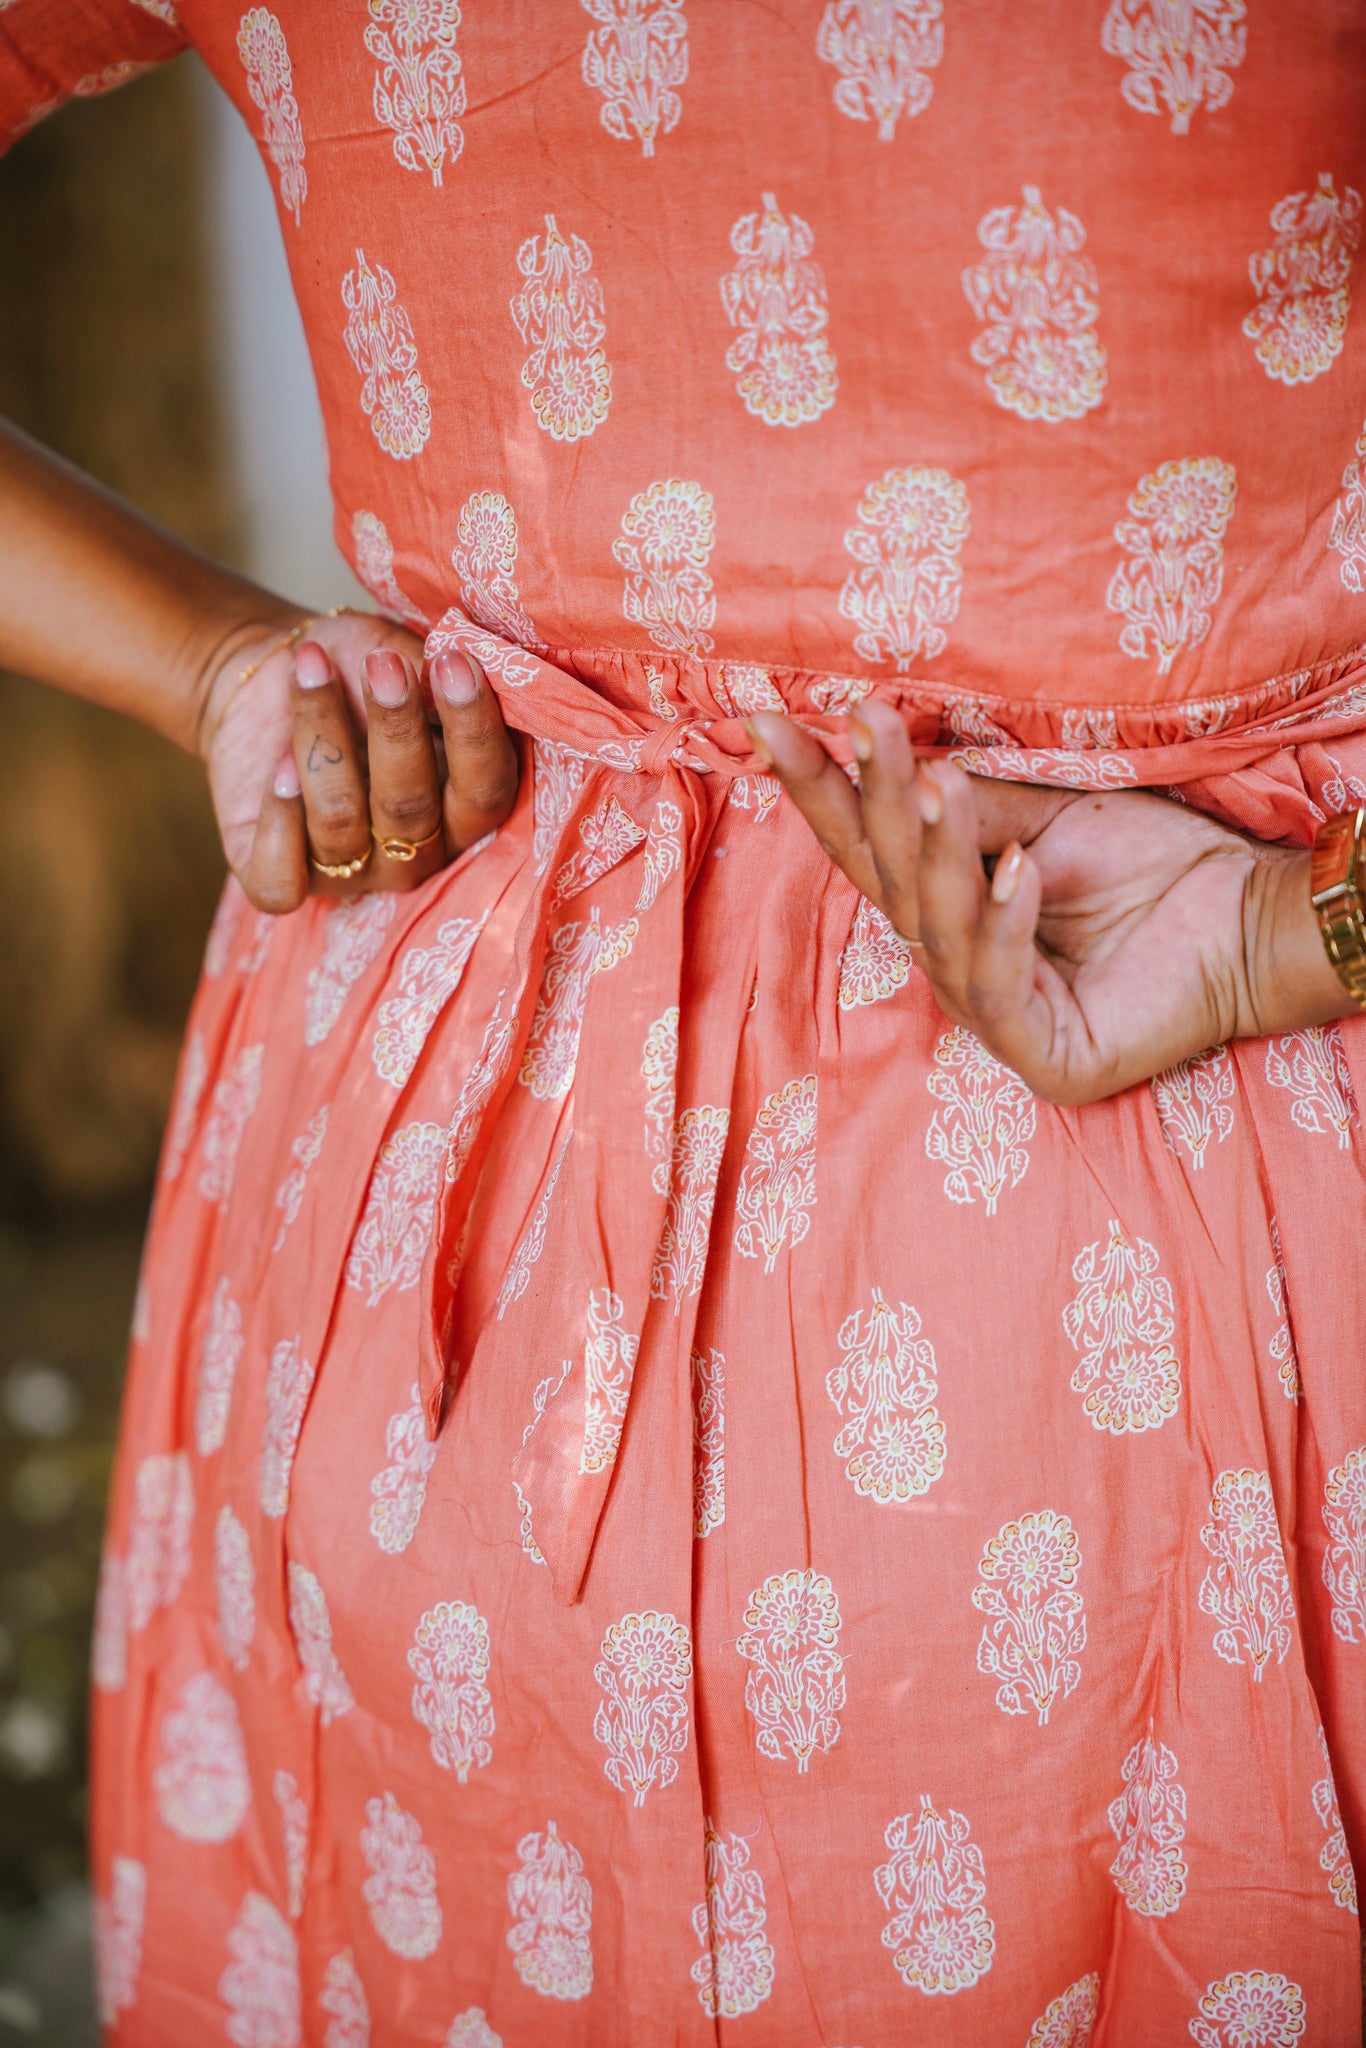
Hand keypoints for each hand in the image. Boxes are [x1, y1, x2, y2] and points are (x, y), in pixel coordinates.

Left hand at [198, 610, 518, 911]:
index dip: (474, 732)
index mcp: (460, 808)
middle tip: (379, 663)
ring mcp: (349, 872)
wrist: (263, 676)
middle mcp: (413, 852)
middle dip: (396, 730)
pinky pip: (281, 880)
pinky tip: (279, 769)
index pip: (487, 792)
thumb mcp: (396, 655)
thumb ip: (430, 673)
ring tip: (310, 673)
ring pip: (339, 822)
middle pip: (412, 810)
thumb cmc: (348, 668)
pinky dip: (279, 821)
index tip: (453, 662)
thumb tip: (451, 671)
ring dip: (323, 740)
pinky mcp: (283, 880)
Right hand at [750, 699, 1350, 1104]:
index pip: (871, 850)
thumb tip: (897, 774)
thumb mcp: (1048, 821)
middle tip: (860, 724)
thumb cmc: (1157, 870)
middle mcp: (961, 970)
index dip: (822, 790)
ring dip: (933, 854)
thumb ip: (969, 813)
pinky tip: (1018, 871)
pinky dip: (1006, 924)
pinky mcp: (1047, 1058)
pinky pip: (1004, 987)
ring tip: (932, 785)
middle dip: (871, 802)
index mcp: (952, 915)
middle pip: (893, 884)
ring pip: (939, 930)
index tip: (767, 722)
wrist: (1252, 923)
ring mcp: (1000, 1022)